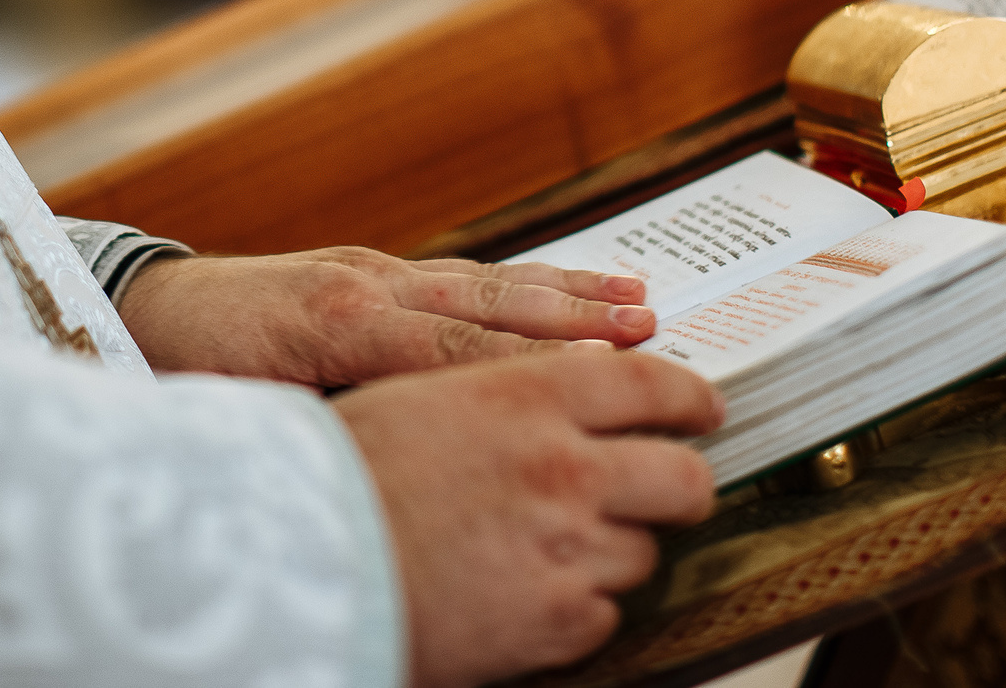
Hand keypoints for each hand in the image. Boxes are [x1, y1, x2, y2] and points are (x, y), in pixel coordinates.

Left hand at [115, 247, 658, 385]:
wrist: (134, 306)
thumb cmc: (183, 374)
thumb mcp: (244, 413)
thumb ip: (324, 424)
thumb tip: (393, 453)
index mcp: (334, 323)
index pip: (452, 348)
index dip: (529, 363)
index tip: (599, 374)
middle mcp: (364, 285)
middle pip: (485, 303)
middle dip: (572, 321)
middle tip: (652, 335)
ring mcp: (370, 271)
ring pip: (484, 282)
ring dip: (565, 294)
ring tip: (642, 303)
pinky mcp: (370, 270)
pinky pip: (463, 277)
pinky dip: (524, 284)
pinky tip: (569, 292)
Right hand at [336, 349, 720, 687]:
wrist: (301, 567)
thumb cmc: (343, 475)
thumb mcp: (424, 396)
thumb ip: (506, 387)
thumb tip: (567, 386)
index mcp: (528, 395)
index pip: (650, 384)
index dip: (690, 397)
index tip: (703, 408)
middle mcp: (565, 467)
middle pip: (681, 475)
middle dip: (682, 484)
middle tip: (669, 488)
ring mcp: (569, 549)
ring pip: (643, 550)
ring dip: (611, 549)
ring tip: (551, 547)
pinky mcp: (558, 622)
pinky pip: (604, 613)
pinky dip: (574, 607)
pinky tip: (523, 593)